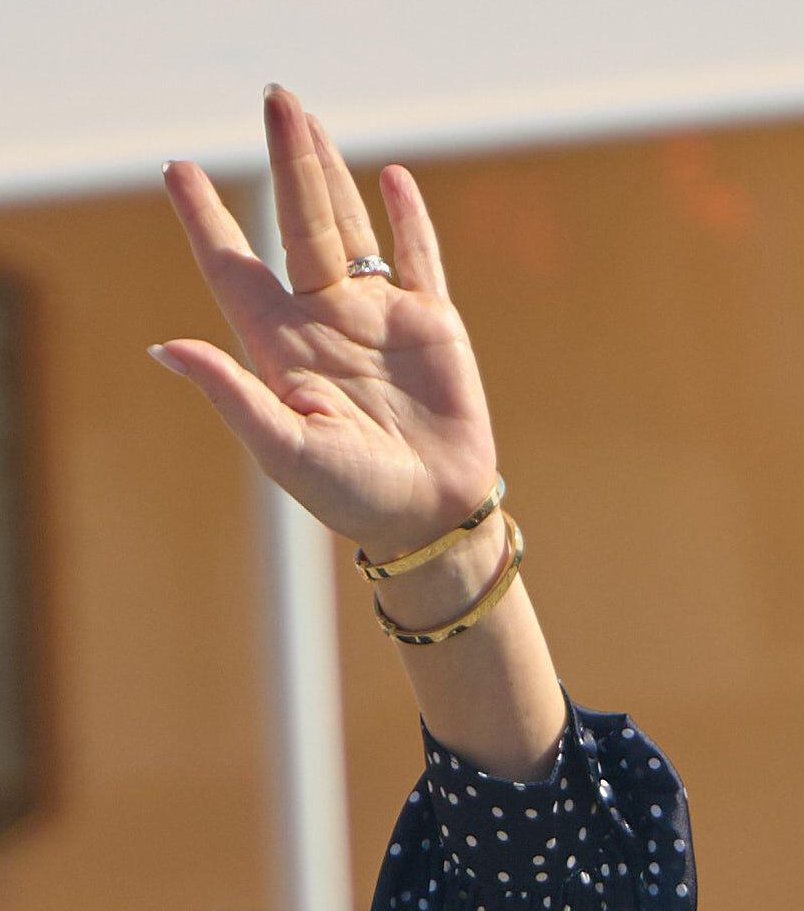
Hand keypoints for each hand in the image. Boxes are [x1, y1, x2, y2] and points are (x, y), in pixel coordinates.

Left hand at [152, 85, 497, 561]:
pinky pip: (418, 257)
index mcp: (281, 349)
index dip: (206, 219)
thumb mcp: (284, 449)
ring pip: (350, 227)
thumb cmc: (352, 496)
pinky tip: (391, 179)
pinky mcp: (431, 323)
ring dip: (331, 174)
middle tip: (274, 98)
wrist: (430, 514)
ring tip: (310, 120)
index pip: (234, 270)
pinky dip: (408, 218)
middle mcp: (323, 322)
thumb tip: (166, 348)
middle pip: (297, 226)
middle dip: (286, 162)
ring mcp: (377, 317)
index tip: (178, 170)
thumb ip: (232, 395)